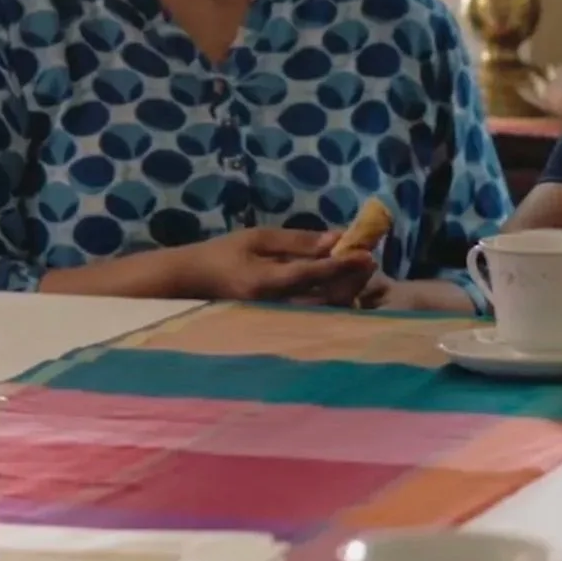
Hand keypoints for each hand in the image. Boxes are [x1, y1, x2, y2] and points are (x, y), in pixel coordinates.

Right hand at [173, 227, 375, 303]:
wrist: (192, 282)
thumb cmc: (223, 254)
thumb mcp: (258, 238)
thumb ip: (297, 241)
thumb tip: (335, 239)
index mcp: (267, 282)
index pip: (314, 274)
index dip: (343, 265)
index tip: (368, 254)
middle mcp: (275, 305)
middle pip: (325, 298)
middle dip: (352, 280)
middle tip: (369, 261)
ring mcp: (277, 318)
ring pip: (323, 310)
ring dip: (346, 290)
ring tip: (359, 271)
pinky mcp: (279, 322)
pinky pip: (314, 313)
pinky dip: (332, 299)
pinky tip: (340, 285)